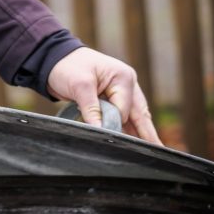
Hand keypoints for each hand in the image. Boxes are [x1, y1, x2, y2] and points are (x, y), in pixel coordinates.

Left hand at [47, 46, 161, 144]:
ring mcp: (121, 92)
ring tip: (150, 154)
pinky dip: (128, 129)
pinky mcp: (112, 99)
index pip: (124, 109)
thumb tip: (100, 131)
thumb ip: (91, 109)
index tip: (111, 138)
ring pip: (134, 118)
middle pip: (139, 115)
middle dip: (146, 134)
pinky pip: (124, 117)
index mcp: (123, 77)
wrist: (54, 58)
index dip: (117, 125)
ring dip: (138, 134)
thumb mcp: (79, 85)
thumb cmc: (67, 66)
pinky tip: (134, 144)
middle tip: (159, 153)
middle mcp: (127, 85)